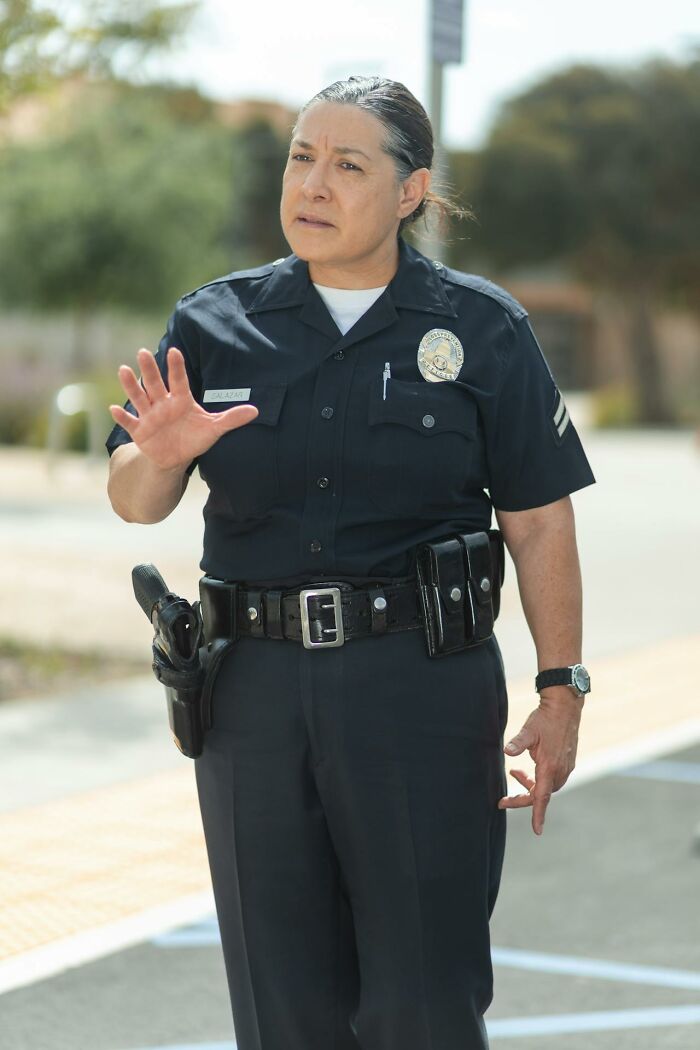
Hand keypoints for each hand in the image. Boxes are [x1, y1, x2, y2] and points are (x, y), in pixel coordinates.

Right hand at [109, 347, 258, 470]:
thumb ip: (232, 419)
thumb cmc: (194, 437)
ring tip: (123, 370)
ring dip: (131, 386)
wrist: (175, 457)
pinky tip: (113, 408)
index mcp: (181, 400)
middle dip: (149, 370)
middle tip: (142, 351)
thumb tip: (255, 411)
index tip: (174, 351)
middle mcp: (163, 404)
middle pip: (155, 384)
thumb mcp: (214, 429)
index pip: (179, 381)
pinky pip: (130, 422)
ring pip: (139, 398)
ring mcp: (149, 416)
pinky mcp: (140, 431)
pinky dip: (122, 417)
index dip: (176, 367)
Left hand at [497, 691, 582, 834]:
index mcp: (550, 767)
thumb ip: (518, 743)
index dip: (538, 815)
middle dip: (523, 797)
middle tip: (504, 799)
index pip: (542, 797)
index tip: (536, 831)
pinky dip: (539, 779)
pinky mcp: (567, 761)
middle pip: (541, 795)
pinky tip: (529, 768)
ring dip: (531, 786)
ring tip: (515, 773)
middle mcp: (561, 770)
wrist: (566, 706)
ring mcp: (566, 766)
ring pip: (547, 787)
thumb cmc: (546, 718)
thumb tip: (507, 751)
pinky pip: (553, 778)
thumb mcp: (529, 730)